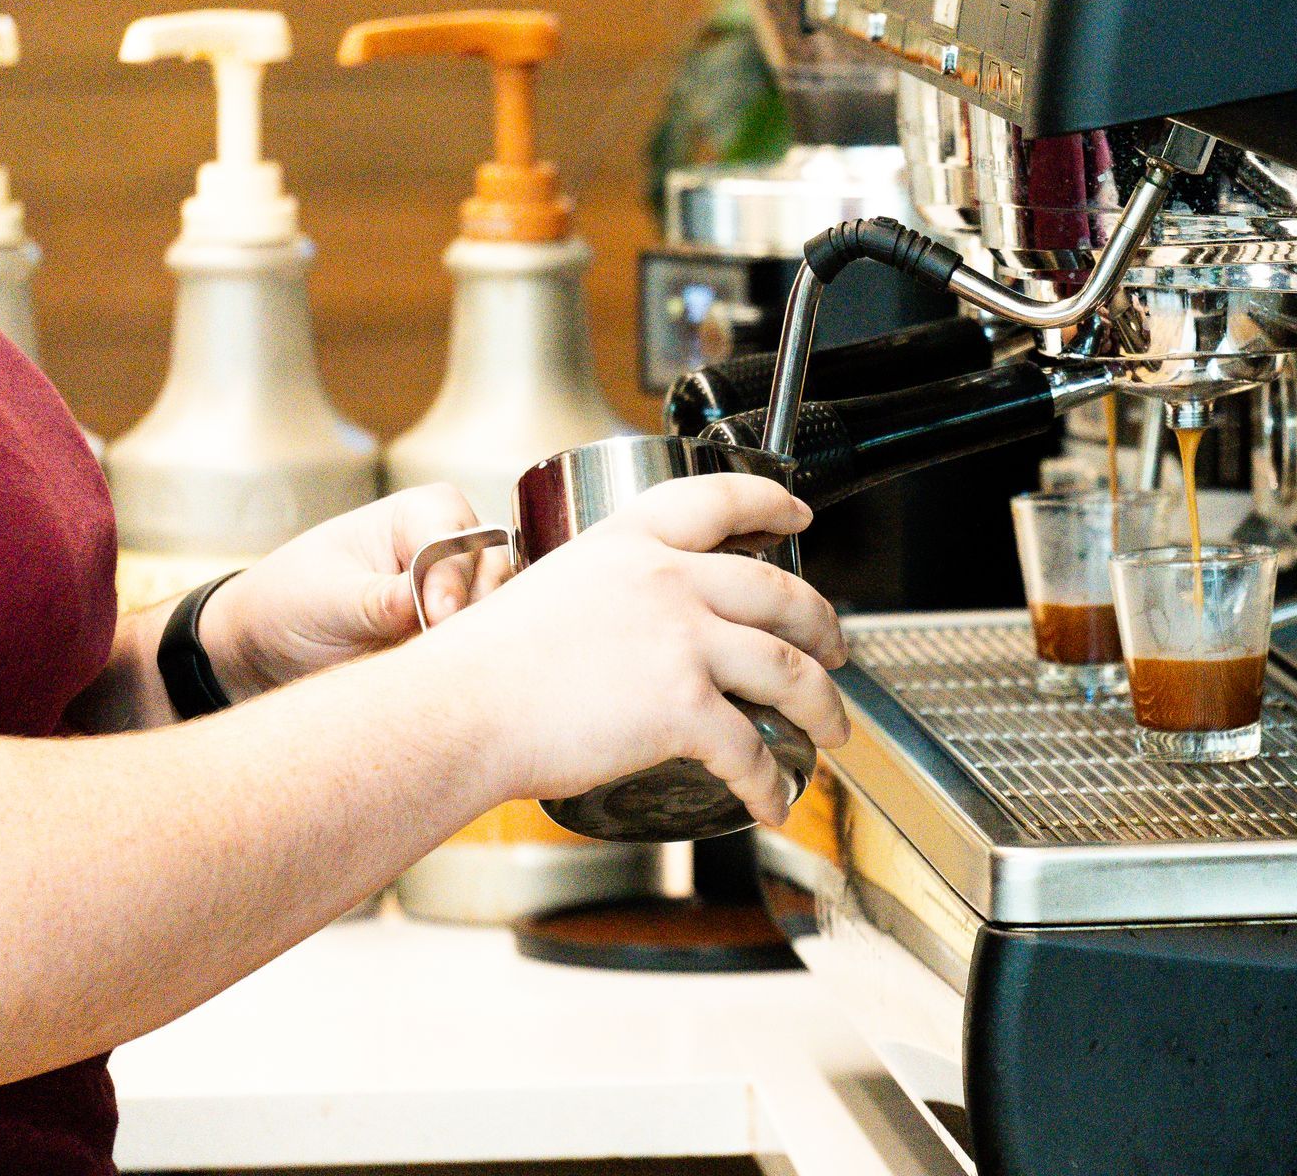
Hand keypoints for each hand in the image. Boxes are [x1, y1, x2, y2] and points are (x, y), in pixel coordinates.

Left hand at [201, 485, 509, 701]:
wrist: (269, 646)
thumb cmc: (289, 601)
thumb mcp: (326, 599)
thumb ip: (380, 600)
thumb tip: (429, 604)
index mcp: (422, 512)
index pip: (456, 542)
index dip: (449, 580)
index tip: (433, 616)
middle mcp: (454, 546)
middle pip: (493, 574)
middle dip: (470, 612)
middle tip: (438, 644)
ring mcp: (463, 592)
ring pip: (500, 613)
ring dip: (472, 640)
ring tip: (435, 663)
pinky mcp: (461, 633)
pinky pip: (487, 646)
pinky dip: (470, 661)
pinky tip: (444, 676)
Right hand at [407, 474, 848, 825]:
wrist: (460, 710)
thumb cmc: (482, 666)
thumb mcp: (550, 590)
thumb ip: (607, 597)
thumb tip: (631, 635)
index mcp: (630, 543)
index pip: (719, 499)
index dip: (770, 503)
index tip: (797, 515)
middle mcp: (667, 581)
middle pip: (778, 593)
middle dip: (822, 624)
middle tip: (836, 646)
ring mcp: (682, 641)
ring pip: (787, 670)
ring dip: (822, 704)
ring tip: (832, 726)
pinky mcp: (684, 706)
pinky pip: (751, 748)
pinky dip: (770, 781)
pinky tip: (774, 798)